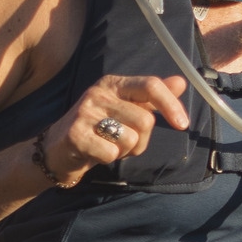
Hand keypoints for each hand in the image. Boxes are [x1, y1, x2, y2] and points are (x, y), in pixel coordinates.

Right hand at [34, 72, 193, 189]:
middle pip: (145, 120)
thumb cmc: (98, 128)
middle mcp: (98, 93)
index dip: (170, 105)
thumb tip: (181, 82)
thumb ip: (152, 96)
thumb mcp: (125, 108)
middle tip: (124, 141)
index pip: (150, 86)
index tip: (182, 124)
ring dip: (125, 150)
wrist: (58, 149)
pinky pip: (112, 153)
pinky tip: (95, 153)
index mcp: (113, 83)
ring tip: (108, 145)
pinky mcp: (75, 135)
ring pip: (131, 138)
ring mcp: (85, 113)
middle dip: (141, 140)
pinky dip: (109, 159)